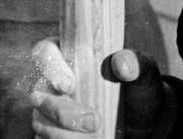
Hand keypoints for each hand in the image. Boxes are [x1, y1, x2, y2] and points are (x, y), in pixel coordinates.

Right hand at [31, 41, 172, 137]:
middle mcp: (53, 82)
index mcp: (69, 56)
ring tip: (97, 137)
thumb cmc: (138, 89)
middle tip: (94, 121)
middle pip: (39, 93)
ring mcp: (50, 110)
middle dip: (63, 112)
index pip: (44, 52)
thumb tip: (120, 63)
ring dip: (64, 134)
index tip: (68, 86)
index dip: (51, 68)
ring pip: (40, 122)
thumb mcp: (143, 72)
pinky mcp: (54, 132)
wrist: (142, 123)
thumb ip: (135, 62)